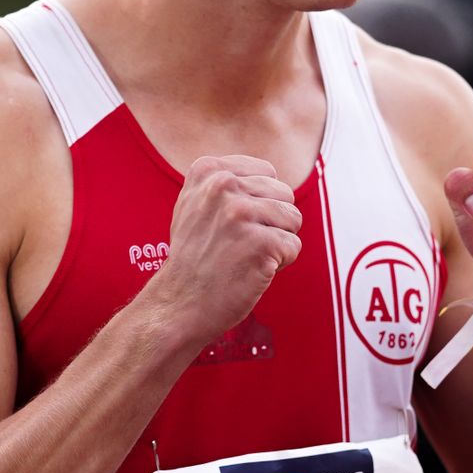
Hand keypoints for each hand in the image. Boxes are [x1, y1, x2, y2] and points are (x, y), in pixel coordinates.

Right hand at [150, 155, 301, 343]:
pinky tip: (251, 270)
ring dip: (276, 242)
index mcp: (208, 170)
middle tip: (238, 244)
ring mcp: (241, 214)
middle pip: (284, 194)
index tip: (230, 224)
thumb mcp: (196, 203)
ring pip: (293, 218)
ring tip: (244, 255)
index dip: (259, 202)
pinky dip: (280, 263)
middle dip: (271, 221)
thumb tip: (271, 173)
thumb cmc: (195, 256)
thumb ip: (228, 181)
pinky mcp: (261, 243)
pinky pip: (294, 246)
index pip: (268, 173)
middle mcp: (223, 185)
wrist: (178, 303)